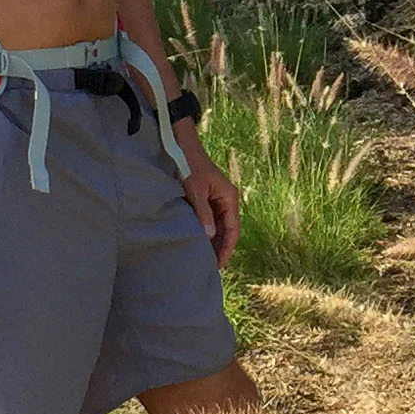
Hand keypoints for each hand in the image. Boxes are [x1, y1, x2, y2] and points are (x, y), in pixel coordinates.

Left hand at [178, 129, 239, 266]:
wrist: (181, 144)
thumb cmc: (190, 164)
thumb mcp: (195, 190)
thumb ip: (202, 213)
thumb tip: (209, 236)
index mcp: (229, 197)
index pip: (232, 230)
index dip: (226, 249)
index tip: (217, 265)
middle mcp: (225, 200)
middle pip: (226, 231)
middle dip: (220, 249)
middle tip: (209, 269)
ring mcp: (215, 199)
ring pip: (217, 227)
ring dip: (212, 242)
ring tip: (203, 260)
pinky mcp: (205, 198)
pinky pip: (208, 220)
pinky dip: (204, 232)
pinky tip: (196, 243)